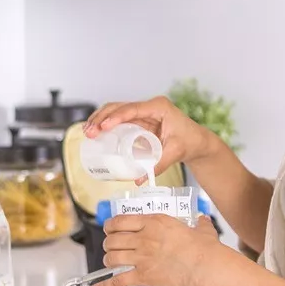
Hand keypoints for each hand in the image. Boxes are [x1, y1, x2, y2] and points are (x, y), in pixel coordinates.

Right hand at [83, 97, 216, 180]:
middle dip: (101, 118)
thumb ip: (158, 165)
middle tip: (91, 132)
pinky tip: (95, 131)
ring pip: (115, 110)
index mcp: (159, 107)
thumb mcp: (174, 153)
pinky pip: (119, 118)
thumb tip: (139, 179)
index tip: (103, 127)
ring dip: (100, 119)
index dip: (116, 117)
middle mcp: (149, 106)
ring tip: (88, 132)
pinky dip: (105, 123)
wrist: (196, 141)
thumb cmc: (189, 142)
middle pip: (119, 107)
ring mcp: (143, 112)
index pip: (133, 109)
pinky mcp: (139, 119)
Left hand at [90, 214, 223, 285]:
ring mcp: (142, 258)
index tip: (110, 229)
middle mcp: (143, 238)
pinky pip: (118, 281)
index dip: (111, 226)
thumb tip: (203, 220)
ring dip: (108, 260)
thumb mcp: (202, 230)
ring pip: (112, 257)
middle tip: (112, 247)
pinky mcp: (143, 276)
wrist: (209, 267)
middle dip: (109, 244)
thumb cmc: (207, 248)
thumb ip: (199, 224)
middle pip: (112, 239)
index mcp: (154, 222)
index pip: (121, 221)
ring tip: (111, 262)